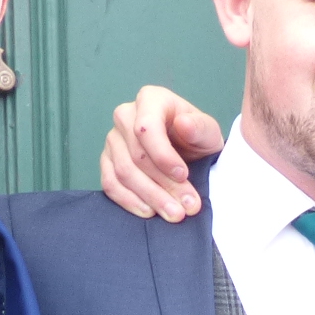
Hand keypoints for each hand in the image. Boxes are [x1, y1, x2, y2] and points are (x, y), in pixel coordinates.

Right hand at [99, 86, 223, 220]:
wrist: (187, 150)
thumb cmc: (197, 137)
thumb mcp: (208, 131)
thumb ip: (200, 127)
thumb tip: (183, 124)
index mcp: (151, 100)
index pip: (147, 128)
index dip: (163, 155)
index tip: (184, 176)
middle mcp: (125, 115)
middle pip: (136, 155)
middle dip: (162, 185)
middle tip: (185, 207)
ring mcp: (113, 139)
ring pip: (123, 172)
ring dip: (149, 197)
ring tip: (173, 214)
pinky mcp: (107, 161)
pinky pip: (110, 183)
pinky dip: (129, 201)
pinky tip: (149, 211)